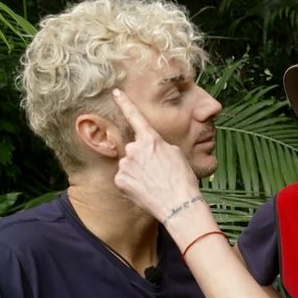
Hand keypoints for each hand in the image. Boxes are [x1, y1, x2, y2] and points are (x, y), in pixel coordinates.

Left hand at [112, 89, 199, 222]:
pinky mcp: (120, 180)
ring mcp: (125, 165)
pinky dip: (133, 184)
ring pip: (129, 165)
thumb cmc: (183, 180)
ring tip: (154, 184)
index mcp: (151, 139)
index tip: (115, 92)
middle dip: (142, 158)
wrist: (179, 204)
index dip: (124, 103)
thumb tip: (149, 149)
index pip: (135, 116)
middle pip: (134, 149)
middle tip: (158, 173)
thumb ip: (159, 146)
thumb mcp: (177, 155)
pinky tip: (145, 191)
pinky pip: (124, 179)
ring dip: (138, 172)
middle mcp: (134, 148)